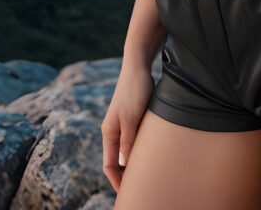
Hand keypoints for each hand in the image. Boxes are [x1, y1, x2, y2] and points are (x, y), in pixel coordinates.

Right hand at [101, 59, 155, 193]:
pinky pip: (134, 139)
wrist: (138, 67)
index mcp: (109, 133)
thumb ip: (128, 140)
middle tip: (139, 187)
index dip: (117, 180)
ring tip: (146, 174)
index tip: (128, 193)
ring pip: (126, 150)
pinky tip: (150, 153)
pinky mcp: (133, 117)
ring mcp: (123, 124)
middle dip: (125, 175)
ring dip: (133, 162)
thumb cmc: (134, 91)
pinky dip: (139, 149)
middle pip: (117, 160)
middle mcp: (114, 131)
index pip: (109, 164)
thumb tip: (124, 164)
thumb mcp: (131, 117)